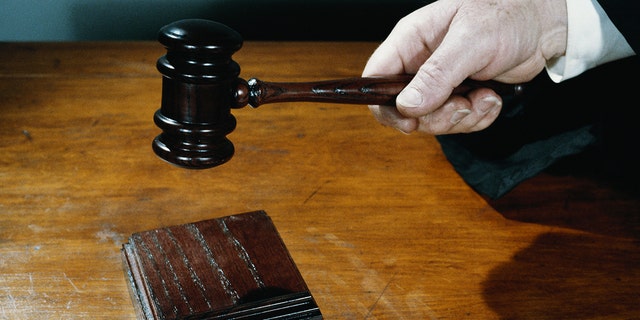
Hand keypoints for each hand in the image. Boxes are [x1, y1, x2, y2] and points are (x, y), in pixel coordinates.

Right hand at [362, 0, 566, 133]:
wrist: (545, 23)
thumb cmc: (507, 15)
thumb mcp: (470, 41)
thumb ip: (437, 74)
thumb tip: (406, 106)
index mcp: (410, 41)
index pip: (376, 79)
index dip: (385, 105)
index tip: (409, 122)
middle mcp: (420, 64)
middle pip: (404, 109)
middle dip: (436, 117)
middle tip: (463, 106)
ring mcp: (440, 82)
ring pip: (432, 120)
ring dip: (461, 118)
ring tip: (485, 97)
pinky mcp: (460, 95)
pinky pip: (457, 122)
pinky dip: (477, 118)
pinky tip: (492, 98)